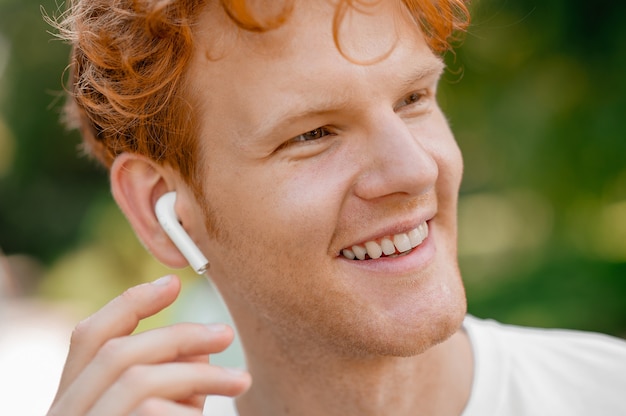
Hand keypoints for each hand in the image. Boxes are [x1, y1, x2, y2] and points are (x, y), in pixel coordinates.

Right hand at [47, 275, 250, 414]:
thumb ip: (168, 385)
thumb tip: (202, 352)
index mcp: (71, 402)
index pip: (88, 336)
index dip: (130, 304)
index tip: (172, 282)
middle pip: (118, 352)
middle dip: (180, 334)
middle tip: (226, 334)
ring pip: (138, 381)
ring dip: (197, 374)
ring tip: (239, 380)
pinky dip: (187, 412)